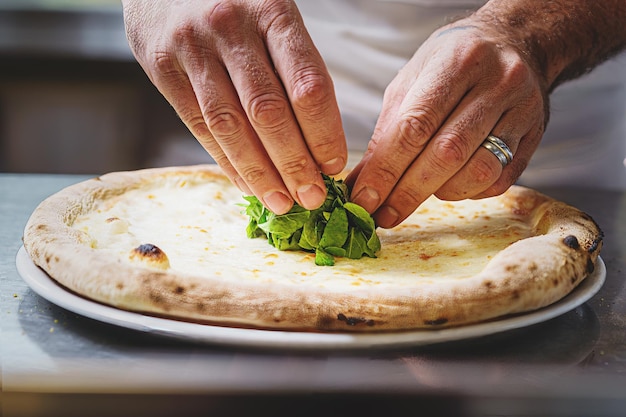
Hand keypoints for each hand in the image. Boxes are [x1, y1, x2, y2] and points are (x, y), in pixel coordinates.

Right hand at [122, 0, 346, 213]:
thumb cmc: (235, 0)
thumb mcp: (272, 13)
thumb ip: (292, 65)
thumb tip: (317, 140)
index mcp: (273, 11)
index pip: (308, 84)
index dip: (324, 133)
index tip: (335, 165)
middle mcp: (232, 28)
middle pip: (269, 112)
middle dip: (294, 162)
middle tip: (313, 197)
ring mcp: (192, 47)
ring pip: (231, 125)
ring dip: (260, 172)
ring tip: (282, 202)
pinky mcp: (162, 66)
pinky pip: (198, 126)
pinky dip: (225, 161)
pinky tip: (247, 184)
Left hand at [347, 20, 548, 227]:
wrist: (514, 43)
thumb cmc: (451, 64)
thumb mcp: (411, 82)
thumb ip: (386, 133)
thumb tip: (362, 184)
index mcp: (457, 61)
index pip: (415, 126)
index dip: (386, 169)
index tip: (364, 199)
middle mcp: (497, 82)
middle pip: (447, 152)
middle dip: (408, 191)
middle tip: (383, 215)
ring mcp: (522, 109)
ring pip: (479, 171)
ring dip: (439, 192)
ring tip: (418, 191)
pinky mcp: (535, 135)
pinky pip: (499, 180)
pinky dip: (467, 192)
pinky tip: (449, 184)